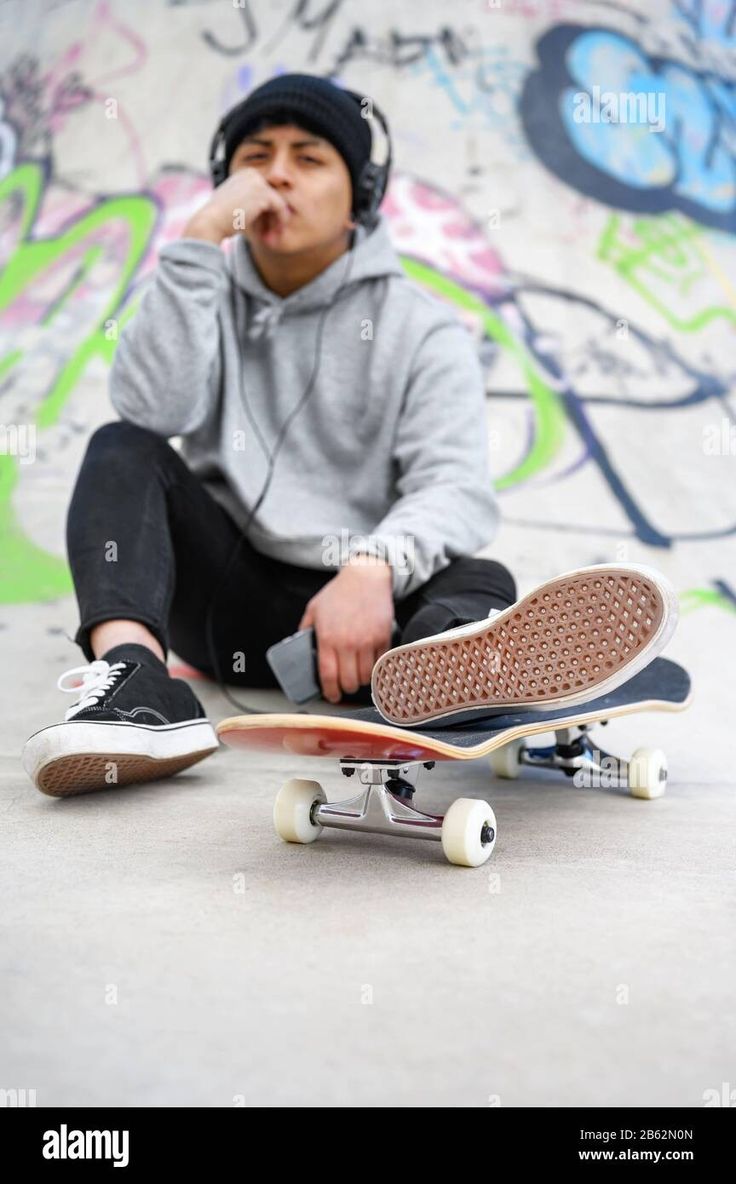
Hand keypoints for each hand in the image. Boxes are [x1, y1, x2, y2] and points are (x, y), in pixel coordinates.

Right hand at [182, 168, 292, 244]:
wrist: (211, 222)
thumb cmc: (220, 219)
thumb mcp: (236, 205)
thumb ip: (250, 203)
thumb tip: (266, 211)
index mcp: (244, 174)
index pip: (264, 192)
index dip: (265, 212)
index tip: (263, 228)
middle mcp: (252, 173)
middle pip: (272, 196)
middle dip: (272, 216)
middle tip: (269, 233)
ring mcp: (258, 181)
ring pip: (278, 202)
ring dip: (276, 221)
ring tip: (270, 236)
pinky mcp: (263, 192)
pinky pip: (281, 207)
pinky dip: (280, 220)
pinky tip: (275, 233)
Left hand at [298, 558, 394, 702]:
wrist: (366, 577)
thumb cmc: (339, 592)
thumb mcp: (314, 609)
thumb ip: (305, 630)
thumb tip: (300, 648)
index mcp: (328, 637)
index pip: (328, 675)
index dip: (329, 692)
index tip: (331, 696)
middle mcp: (348, 642)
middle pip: (348, 681)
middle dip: (346, 688)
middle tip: (344, 686)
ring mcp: (368, 641)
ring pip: (366, 675)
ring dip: (361, 680)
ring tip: (356, 675)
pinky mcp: (383, 637)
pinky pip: (380, 663)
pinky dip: (375, 668)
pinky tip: (370, 664)